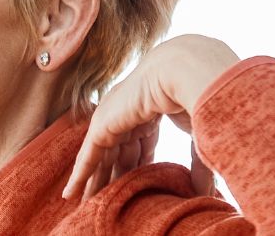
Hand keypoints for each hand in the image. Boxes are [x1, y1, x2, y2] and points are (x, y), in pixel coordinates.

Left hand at [62, 34, 238, 200]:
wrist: (184, 70)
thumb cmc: (198, 96)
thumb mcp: (198, 135)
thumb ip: (198, 164)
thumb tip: (202, 192)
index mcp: (151, 110)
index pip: (141, 145)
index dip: (138, 167)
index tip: (136, 188)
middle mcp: (129, 113)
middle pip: (118, 152)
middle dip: (112, 176)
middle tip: (104, 202)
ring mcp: (114, 117)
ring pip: (101, 156)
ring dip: (93, 181)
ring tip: (86, 205)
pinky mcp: (102, 124)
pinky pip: (88, 155)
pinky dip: (80, 175)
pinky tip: (71, 194)